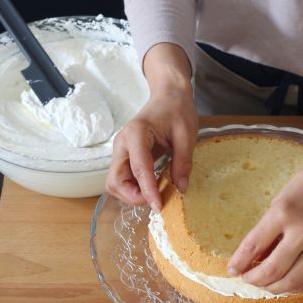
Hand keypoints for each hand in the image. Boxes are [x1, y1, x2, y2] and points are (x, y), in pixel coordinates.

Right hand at [106, 43, 196, 210]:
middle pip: (115, 180)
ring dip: (132, 194)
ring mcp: (121, 150)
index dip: (147, 191)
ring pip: (116, 182)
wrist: (169, 95)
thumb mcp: (187, 135)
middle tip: (156, 201)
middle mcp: (122, 143)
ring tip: (155, 194)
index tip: (158, 206)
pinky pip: (123, 178)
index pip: (138, 169)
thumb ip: (183, 162)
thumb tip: (181, 188)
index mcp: (136, 134)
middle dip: (132, 196)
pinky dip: (134, 188)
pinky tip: (152, 188)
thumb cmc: (177, 110)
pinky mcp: (125, 156)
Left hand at [227, 132, 302, 293]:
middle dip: (253, 279)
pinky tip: (285, 284)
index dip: (239, 262)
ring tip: (264, 284)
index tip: (231, 270)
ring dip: (273, 288)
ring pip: (292, 281)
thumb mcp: (280, 201)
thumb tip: (254, 259)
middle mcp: (302, 230)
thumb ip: (268, 230)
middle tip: (246, 278)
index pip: (253, 245)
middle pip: (272, 270)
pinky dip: (295, 288)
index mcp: (283, 212)